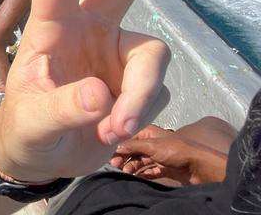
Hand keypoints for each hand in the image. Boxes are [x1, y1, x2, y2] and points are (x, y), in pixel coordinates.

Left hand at [0, 0, 190, 181]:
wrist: (40, 156)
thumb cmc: (25, 126)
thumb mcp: (32, 121)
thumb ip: (63, 108)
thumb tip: (101, 96)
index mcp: (52, 28)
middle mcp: (89, 30)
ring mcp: (116, 54)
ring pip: (152, 59)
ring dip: (139, 97)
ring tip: (113, 129)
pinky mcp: (136, 81)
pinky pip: (155, 93)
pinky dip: (138, 115)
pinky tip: (113, 133)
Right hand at [111, 127, 227, 184]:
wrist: (199, 166)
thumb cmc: (178, 150)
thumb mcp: (152, 145)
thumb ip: (132, 145)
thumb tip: (115, 146)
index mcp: (150, 133)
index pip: (128, 137)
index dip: (119, 145)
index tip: (110, 154)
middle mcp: (153, 143)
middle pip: (133, 150)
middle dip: (123, 157)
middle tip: (115, 166)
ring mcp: (159, 157)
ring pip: (139, 161)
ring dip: (131, 167)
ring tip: (124, 172)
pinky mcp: (165, 169)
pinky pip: (148, 171)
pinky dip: (141, 174)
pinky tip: (134, 177)